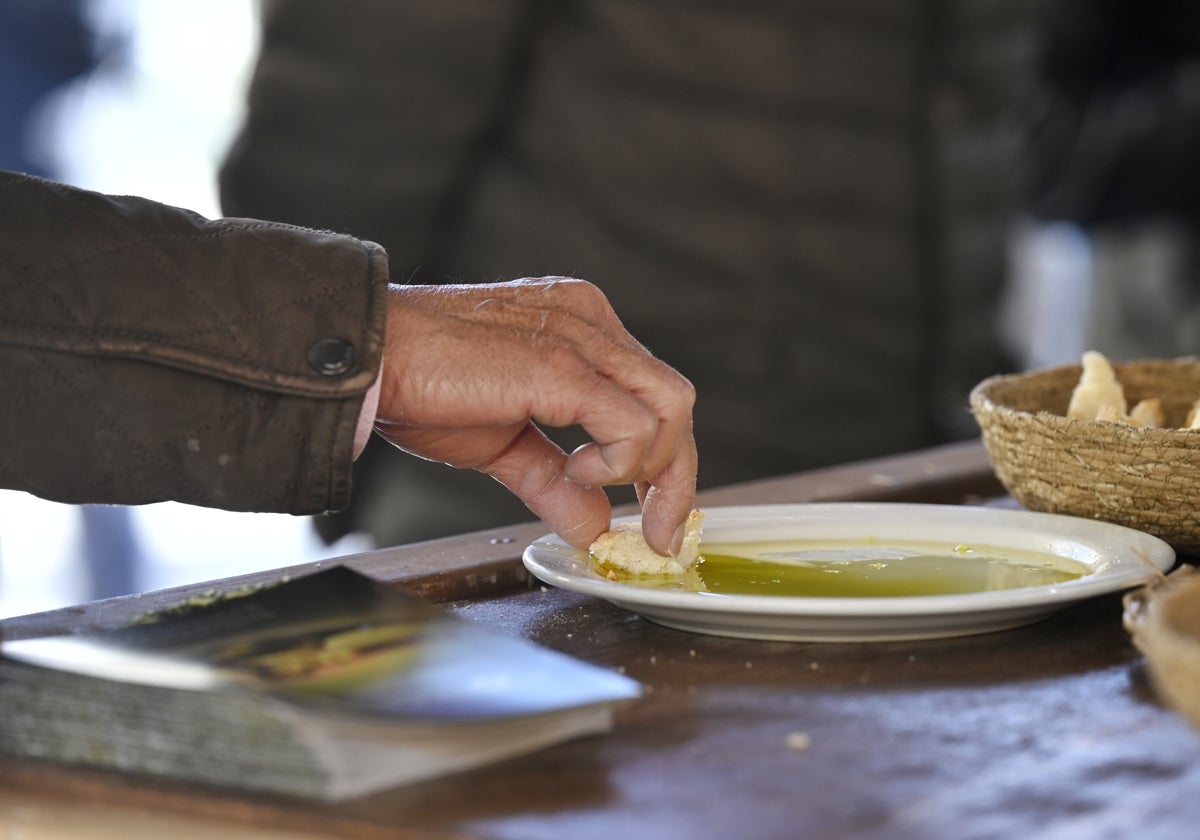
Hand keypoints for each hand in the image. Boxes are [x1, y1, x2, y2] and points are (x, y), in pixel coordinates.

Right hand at [372, 277, 697, 554]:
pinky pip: (630, 423)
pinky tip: (574, 470)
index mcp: (580, 329)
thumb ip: (551, 480)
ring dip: (652, 468)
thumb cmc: (418, 384)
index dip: (665, 461)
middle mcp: (590, 322)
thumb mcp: (501, 444)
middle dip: (676, 477)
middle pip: (673, 401)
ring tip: (592, 485)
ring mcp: (579, 338)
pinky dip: (618, 463)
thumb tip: (591, 526)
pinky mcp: (560, 367)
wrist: (365, 357)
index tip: (659, 517)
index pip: (652, 395)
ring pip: (670, 407)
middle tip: (660, 534)